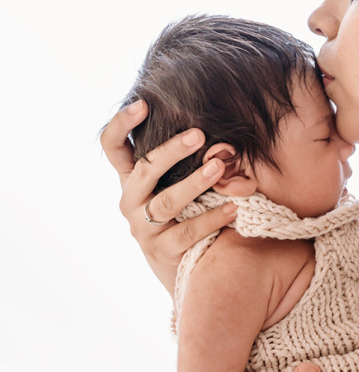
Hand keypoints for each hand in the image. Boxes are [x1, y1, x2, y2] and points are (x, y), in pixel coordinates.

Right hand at [99, 101, 236, 292]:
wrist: (180, 267)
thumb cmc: (181, 212)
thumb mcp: (173, 183)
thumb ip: (184, 161)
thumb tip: (218, 135)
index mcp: (129, 179)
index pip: (112, 146)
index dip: (121, 123)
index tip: (143, 103)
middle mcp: (130, 201)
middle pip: (144, 171)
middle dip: (171, 151)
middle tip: (199, 134)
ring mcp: (143, 227)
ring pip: (167, 202)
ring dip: (195, 182)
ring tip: (218, 167)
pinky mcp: (161, 250)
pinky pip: (187, 232)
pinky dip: (212, 218)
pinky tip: (233, 208)